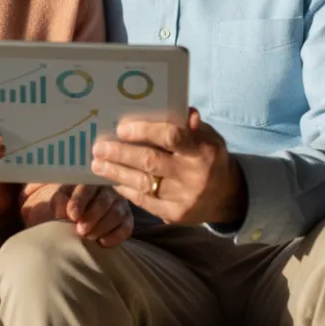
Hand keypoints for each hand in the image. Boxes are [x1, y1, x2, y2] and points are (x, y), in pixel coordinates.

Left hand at [52, 184, 133, 247]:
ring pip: (116, 214)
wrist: (75, 214)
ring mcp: (119, 204)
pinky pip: (126, 228)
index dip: (80, 201)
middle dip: (92, 217)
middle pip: (104, 201)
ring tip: (89, 237)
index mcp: (88, 181)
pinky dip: (116, 236)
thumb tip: (63, 212)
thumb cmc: (65, 204)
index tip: (72, 216)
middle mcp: (107, 190)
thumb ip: (59, 202)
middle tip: (80, 230)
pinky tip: (102, 243)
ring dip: (102, 227)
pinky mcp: (126, 219)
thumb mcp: (59, 200)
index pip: (86, 188)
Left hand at [91, 109, 246, 226]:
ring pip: (143, 183)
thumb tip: (183, 110)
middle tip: (99, 146)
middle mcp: (193, 175)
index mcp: (202, 150)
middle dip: (120, 153)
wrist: (227, 197)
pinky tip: (112, 180)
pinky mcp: (175, 215)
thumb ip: (192, 126)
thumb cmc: (210, 158)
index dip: (144, 131)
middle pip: (150, 161)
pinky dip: (126, 190)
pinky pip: (145, 202)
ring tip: (97, 163)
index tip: (121, 128)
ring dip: (116, 172)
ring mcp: (184, 197)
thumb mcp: (209, 138)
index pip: (172, 136)